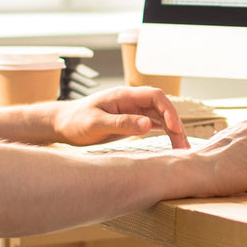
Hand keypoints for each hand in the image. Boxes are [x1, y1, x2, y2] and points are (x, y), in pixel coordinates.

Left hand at [50, 86, 186, 146]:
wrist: (63, 124)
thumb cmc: (75, 121)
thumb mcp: (96, 123)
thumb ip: (121, 123)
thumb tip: (147, 125)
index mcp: (124, 96)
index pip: (155, 97)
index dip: (169, 111)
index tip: (175, 128)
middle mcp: (132, 101)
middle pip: (162, 108)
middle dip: (176, 125)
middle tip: (183, 146)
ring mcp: (133, 111)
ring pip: (161, 118)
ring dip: (173, 132)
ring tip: (182, 150)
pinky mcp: (132, 122)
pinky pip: (154, 126)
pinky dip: (165, 135)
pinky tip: (173, 146)